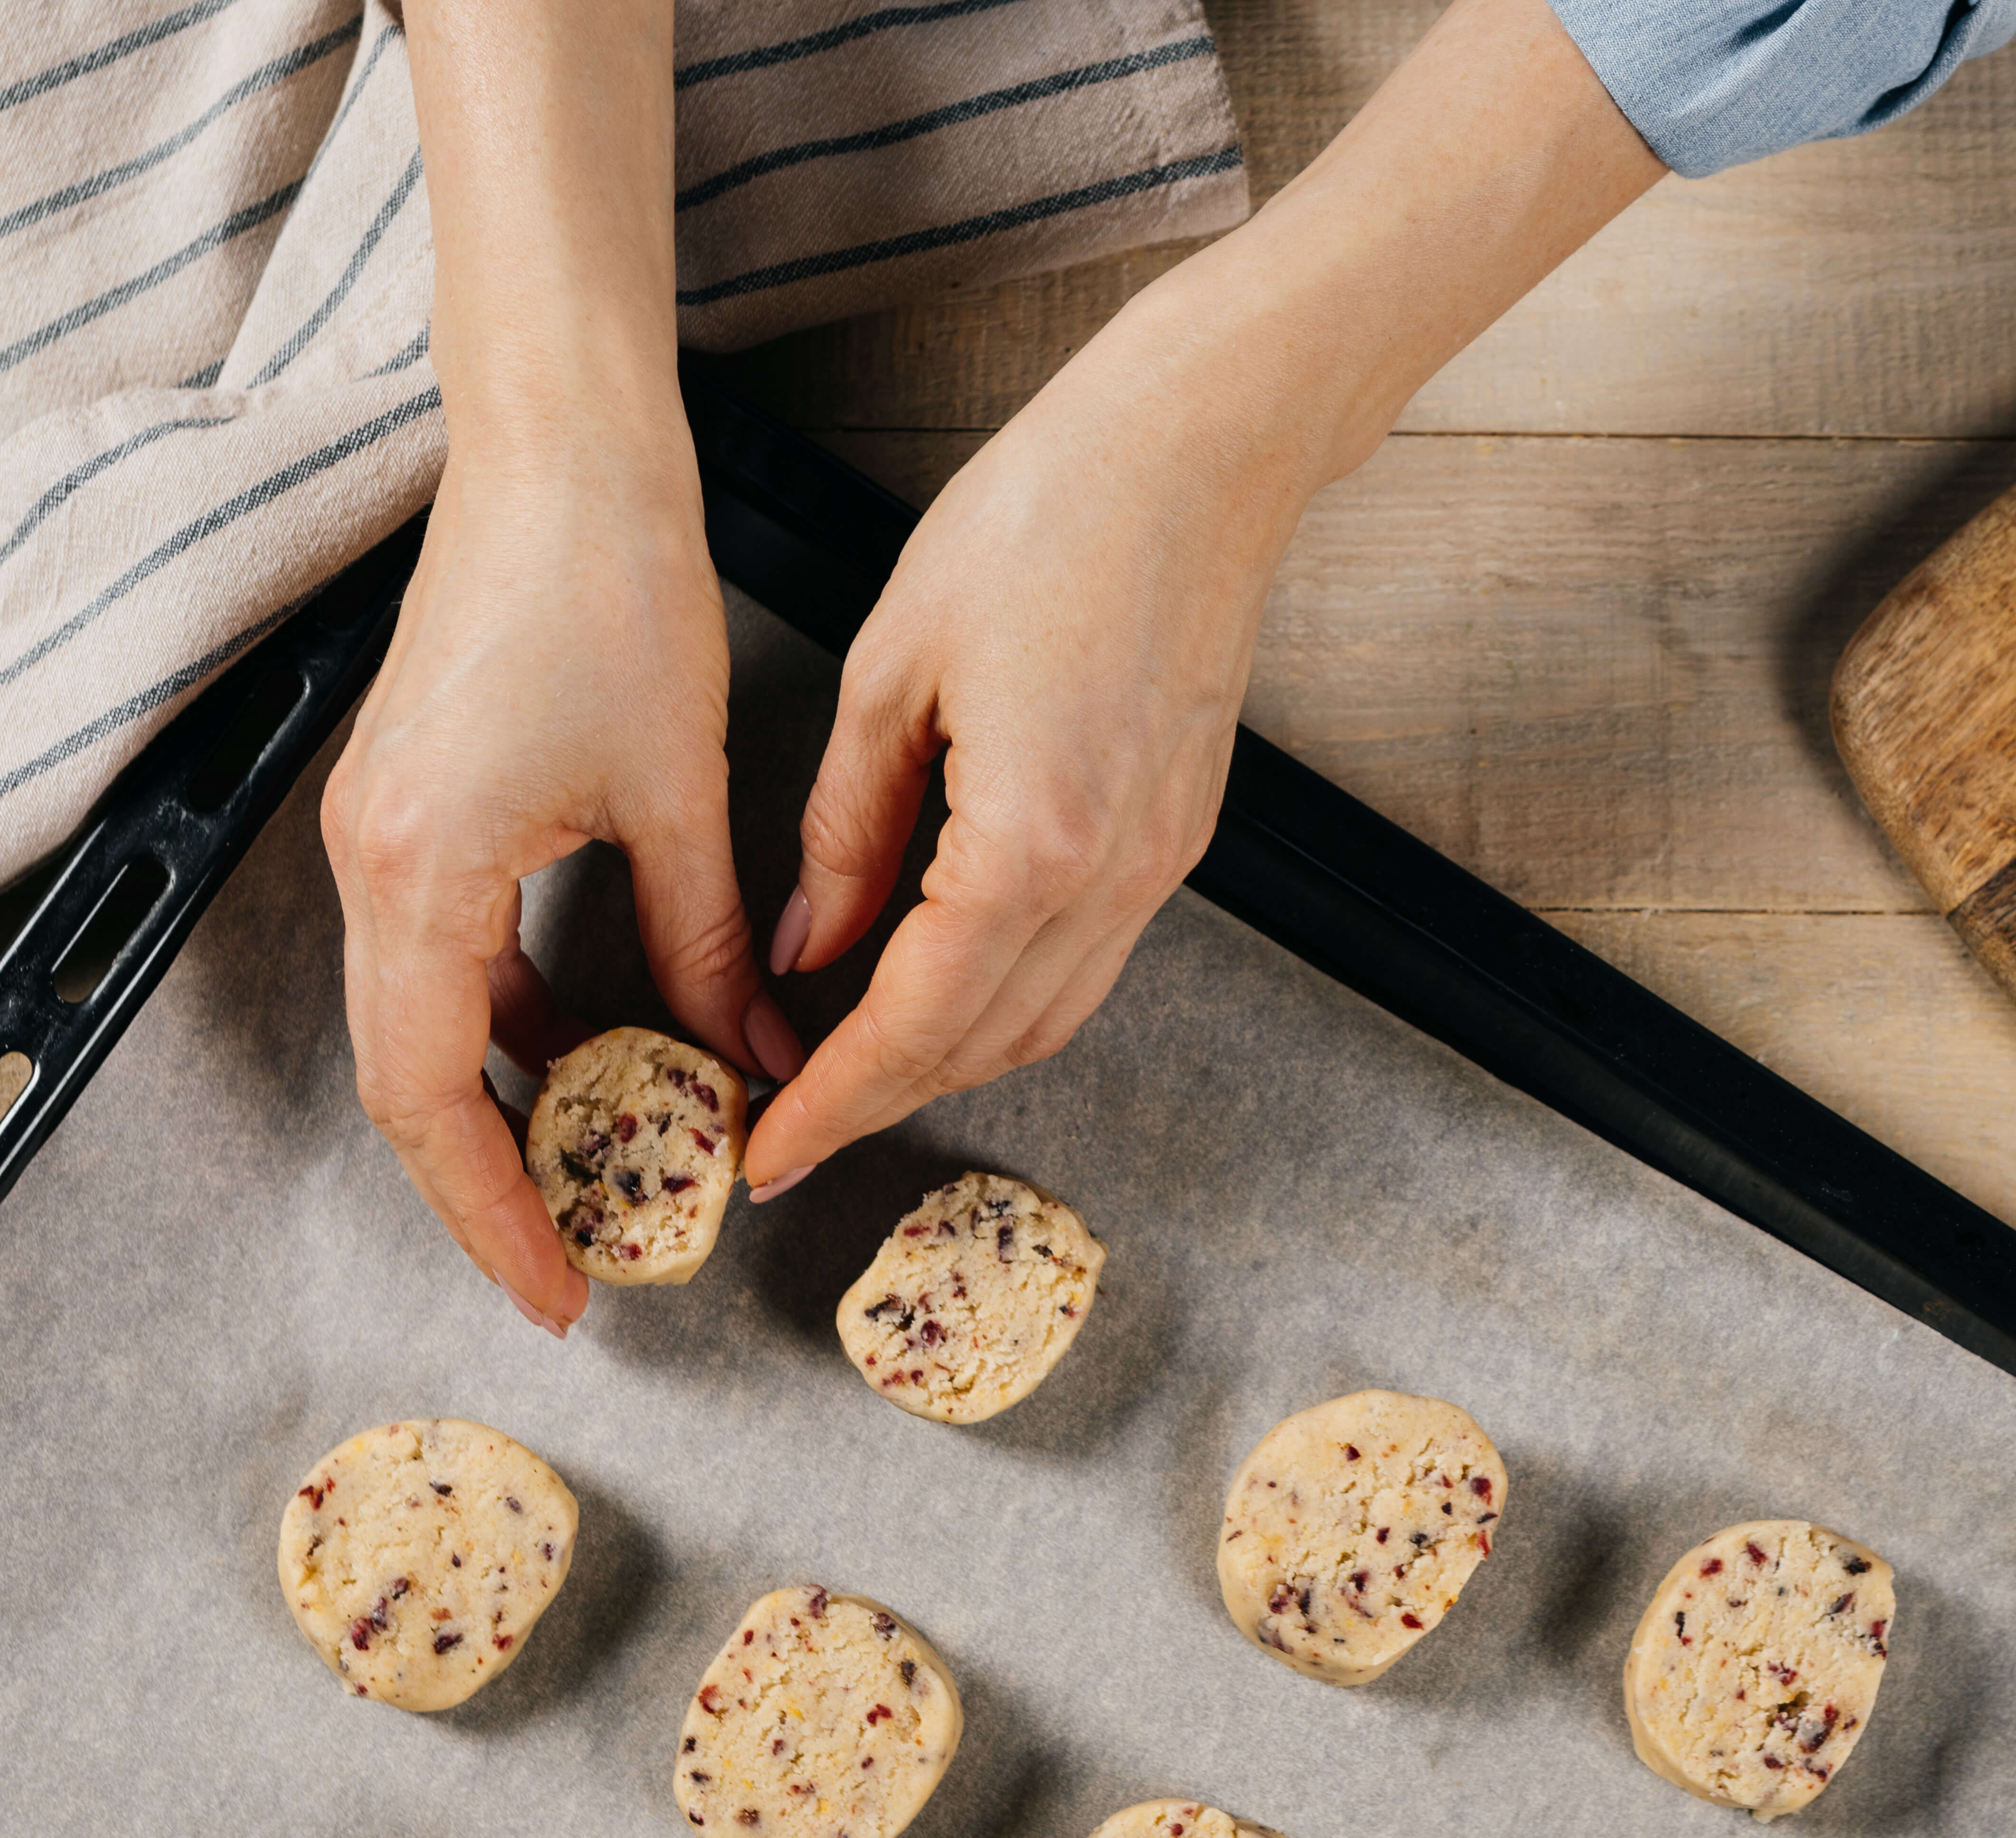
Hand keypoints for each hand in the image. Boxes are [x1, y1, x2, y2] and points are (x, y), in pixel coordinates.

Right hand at [322, 423, 798, 1330]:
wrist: (561, 458)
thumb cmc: (612, 594)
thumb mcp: (678, 794)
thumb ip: (706, 942)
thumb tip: (752, 1057)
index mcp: (424, 871)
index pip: (432, 1097)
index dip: (492, 1210)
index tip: (560, 1288)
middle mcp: (378, 862)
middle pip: (407, 1078)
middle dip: (488, 1181)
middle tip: (573, 1259)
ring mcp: (388, 833)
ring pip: (427, 1020)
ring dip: (505, 1100)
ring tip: (599, 1170)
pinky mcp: (421, 806)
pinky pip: (453, 952)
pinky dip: (518, 1015)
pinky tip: (597, 1046)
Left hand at [742, 0, 1659, 1188]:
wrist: (1199, 452)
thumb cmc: (1044, 519)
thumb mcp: (897, 666)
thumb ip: (846, 826)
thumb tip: (806, 946)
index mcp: (1033, 839)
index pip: (915, 1021)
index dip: (833, 1104)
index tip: (766, 1156)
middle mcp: (1113, 875)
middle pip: (988, 1043)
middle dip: (884, 1101)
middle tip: (793, 1127)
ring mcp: (1162, 860)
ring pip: (1048, 1017)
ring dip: (951, 1058)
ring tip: (856, 1069)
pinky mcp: (1180, 831)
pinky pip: (1087, 959)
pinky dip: (1007, 997)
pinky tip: (942, 979)